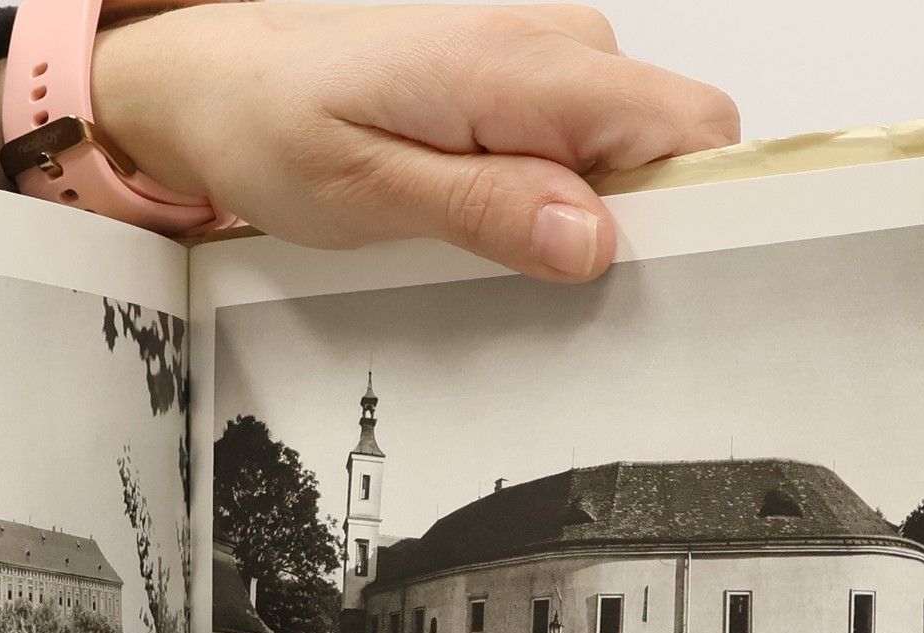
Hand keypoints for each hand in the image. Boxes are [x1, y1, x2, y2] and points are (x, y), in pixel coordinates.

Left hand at [0, 3, 738, 279]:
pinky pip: (588, 145)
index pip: (686, 129)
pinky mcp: (525, 85)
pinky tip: (507, 233)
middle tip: (565, 294)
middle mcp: (553, 48)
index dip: (699, 209)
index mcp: (523, 67)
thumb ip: (489, 209)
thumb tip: (592, 237)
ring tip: (512, 261)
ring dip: (596, 219)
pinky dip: (564, 199)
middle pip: (675, 145)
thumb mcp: (371, 191)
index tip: (665, 285)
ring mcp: (544, 62)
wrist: (223, 83)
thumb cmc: (278, 126)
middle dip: (645, 227)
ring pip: (634, 152)